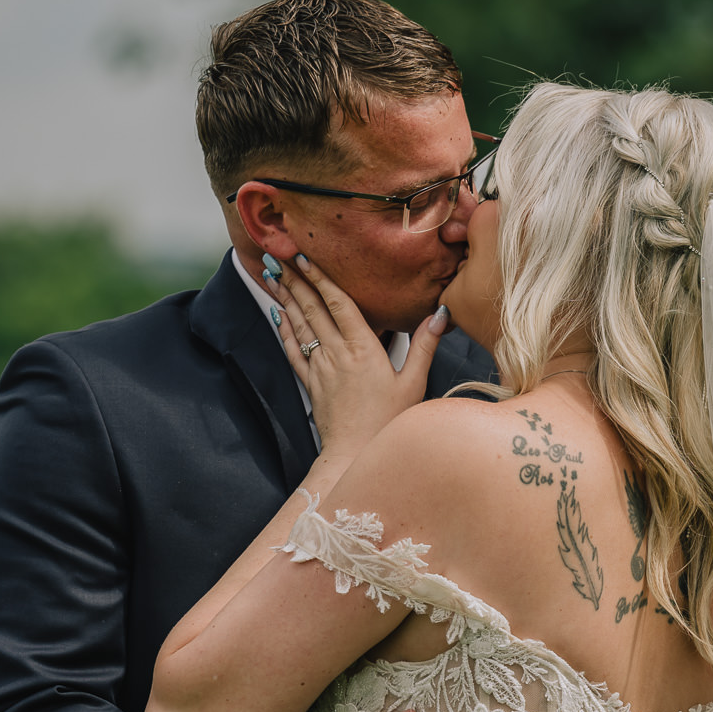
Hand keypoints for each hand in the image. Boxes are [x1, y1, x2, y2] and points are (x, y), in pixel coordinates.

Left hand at [265, 254, 449, 456]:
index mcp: (363, 349)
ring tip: (272, 275)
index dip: (322, 278)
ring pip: (299, 326)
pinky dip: (285, 331)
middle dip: (295, 280)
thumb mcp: (414, 384)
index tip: (305, 257)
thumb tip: (440, 313)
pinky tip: (278, 316)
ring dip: (286, 298)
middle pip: (312, 309)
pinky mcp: (311, 384)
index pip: (339, 304)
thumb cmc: (388, 423)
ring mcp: (321, 368)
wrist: (355, 456)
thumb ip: (425, 345)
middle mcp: (337, 354)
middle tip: (278, 256)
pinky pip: (294, 351)